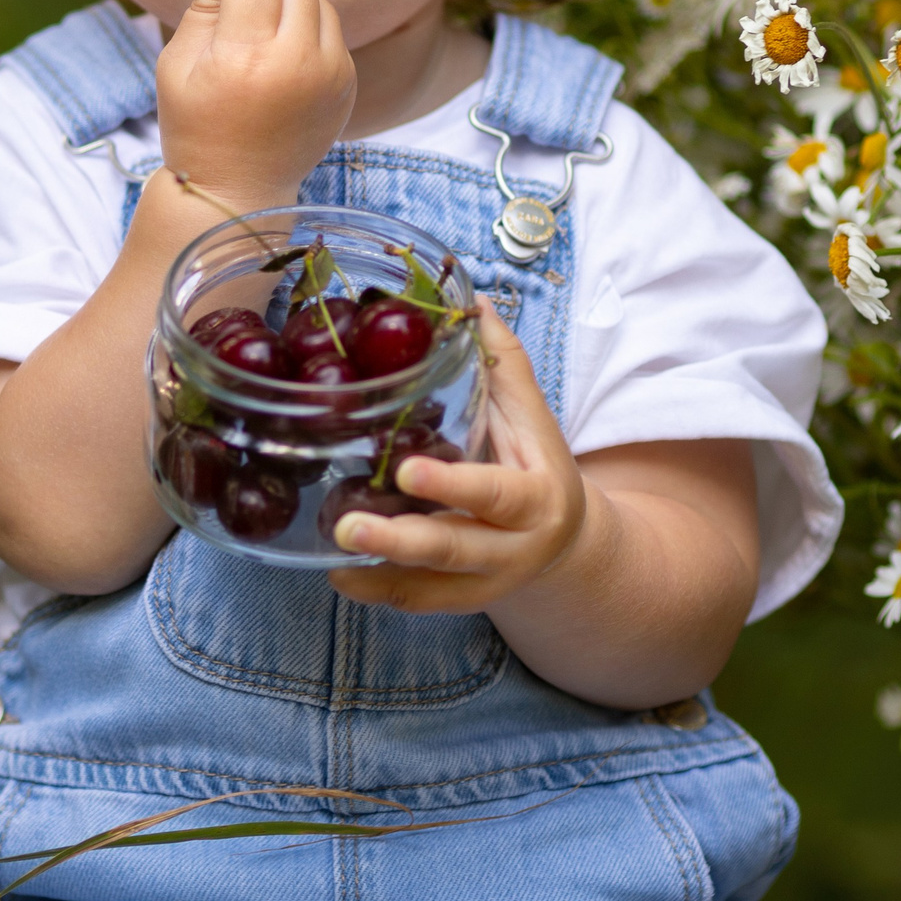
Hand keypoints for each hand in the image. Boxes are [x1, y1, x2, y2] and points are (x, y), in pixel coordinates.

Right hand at [155, 0, 354, 214]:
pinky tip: (283, 56)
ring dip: (291, 0)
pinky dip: (309, 30)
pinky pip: (332, 32)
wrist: (237, 189)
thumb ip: (202, 4)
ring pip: (319, 2)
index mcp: (247, 55)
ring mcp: (329, 75)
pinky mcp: (346, 85)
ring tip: (263, 29)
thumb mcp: (179, 64)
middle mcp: (297, 61)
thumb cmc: (196, 124)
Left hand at [326, 305, 584, 613]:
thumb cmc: (537, 464)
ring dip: (379, 572)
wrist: (566, 542)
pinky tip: (339, 574)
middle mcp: (514, 549)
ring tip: (333, 549)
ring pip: (431, 587)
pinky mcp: (460, 600)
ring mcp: (486, 582)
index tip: (407, 471)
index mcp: (536, 499)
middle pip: (455, 550)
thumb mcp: (532, 415)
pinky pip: (416, 603)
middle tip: (346, 525)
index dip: (451, 486)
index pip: (494, 494)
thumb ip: (503, 361)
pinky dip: (376, 592)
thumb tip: (471, 297)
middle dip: (399, 541)